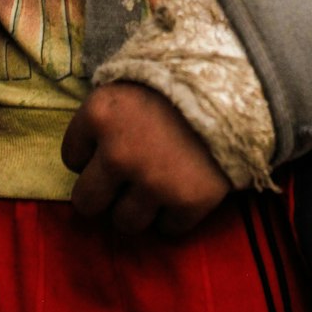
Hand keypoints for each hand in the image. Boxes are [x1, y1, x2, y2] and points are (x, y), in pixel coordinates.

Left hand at [61, 82, 230, 234]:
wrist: (239, 85)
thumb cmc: (180, 81)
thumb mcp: (132, 83)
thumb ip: (105, 115)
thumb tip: (85, 154)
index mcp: (100, 114)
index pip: (71, 156)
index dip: (91, 153)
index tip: (111, 146)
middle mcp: (119, 152)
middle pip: (86, 202)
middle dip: (104, 194)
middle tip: (124, 181)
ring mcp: (153, 181)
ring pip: (124, 223)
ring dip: (138, 208)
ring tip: (157, 184)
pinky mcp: (188, 202)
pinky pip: (167, 229)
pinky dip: (174, 216)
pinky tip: (183, 190)